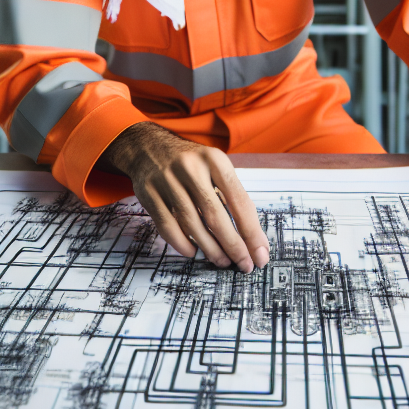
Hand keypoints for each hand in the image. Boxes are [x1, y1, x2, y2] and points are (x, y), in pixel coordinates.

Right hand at [101, 122, 270, 271]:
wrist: (148, 145)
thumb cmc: (191, 162)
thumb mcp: (215, 166)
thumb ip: (233, 197)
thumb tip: (254, 238)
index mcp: (214, 159)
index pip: (239, 201)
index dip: (252, 231)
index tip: (260, 253)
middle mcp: (190, 168)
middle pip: (215, 216)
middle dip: (233, 245)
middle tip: (244, 263)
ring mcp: (166, 180)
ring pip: (191, 224)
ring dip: (210, 249)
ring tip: (223, 261)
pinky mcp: (148, 193)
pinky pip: (167, 226)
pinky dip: (182, 244)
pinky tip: (194, 252)